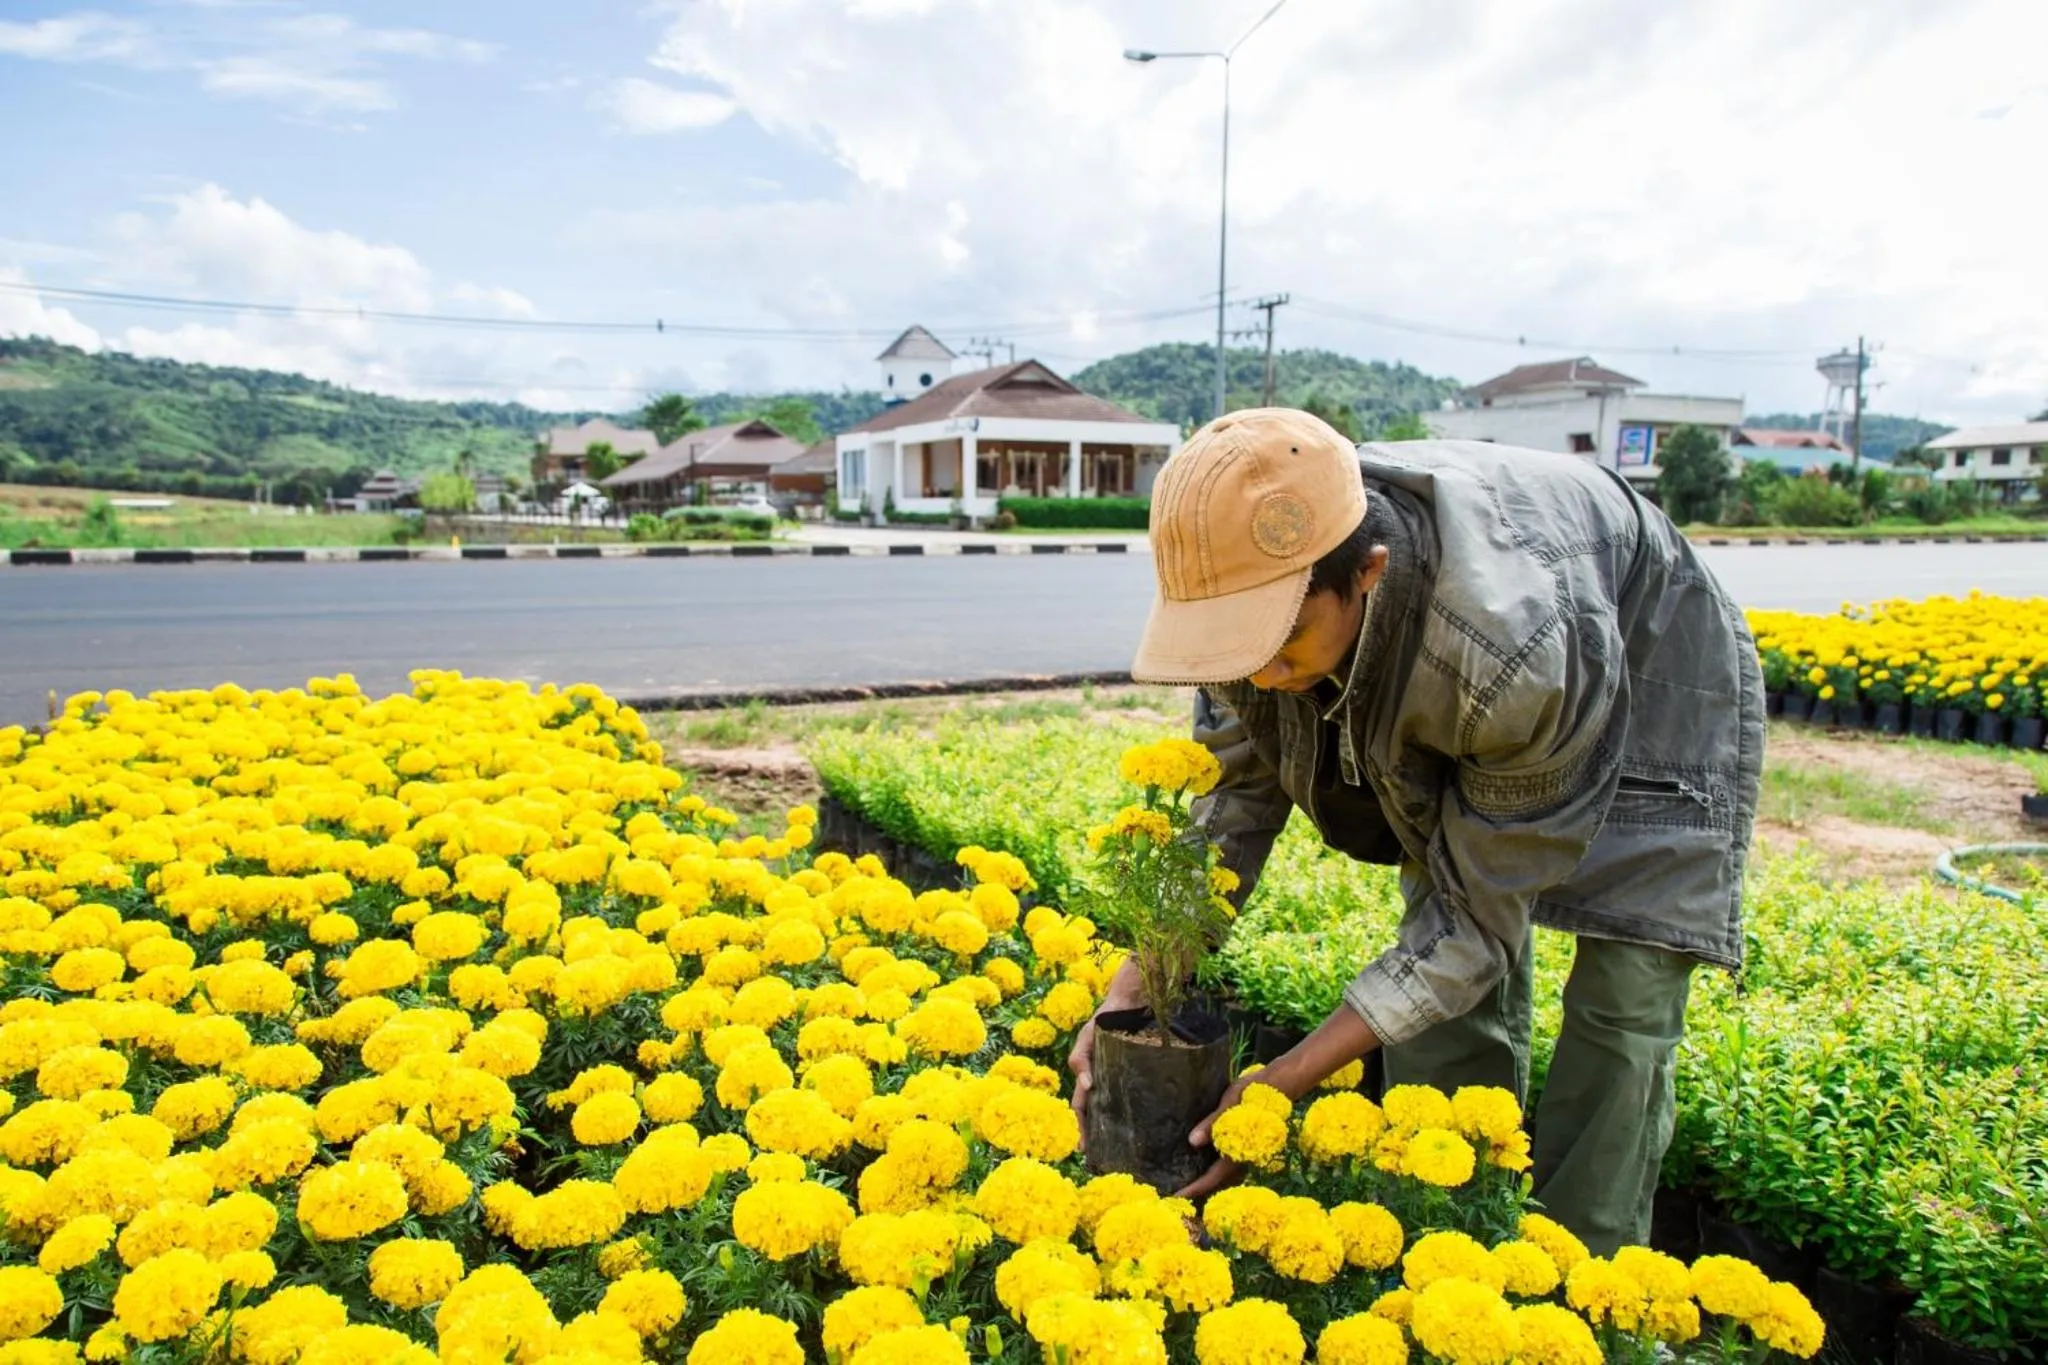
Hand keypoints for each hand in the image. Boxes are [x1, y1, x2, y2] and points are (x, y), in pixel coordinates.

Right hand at [1069, 959, 1143, 1152]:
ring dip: (1120, 1130)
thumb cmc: (1107, 1018)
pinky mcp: (1146, 1076)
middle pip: (1101, 1115)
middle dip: (1100, 1137)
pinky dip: (1143, 1115)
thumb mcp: (1088, 1037)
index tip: (1084, 1150)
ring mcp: (1126, 1081)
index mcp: (1092, 1077)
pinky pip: (1143, 1099)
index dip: (1082, 1128)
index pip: (1082, 1109)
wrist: (1134, 1000)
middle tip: (1105, 1160)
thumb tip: (1086, 1085)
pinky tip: (1151, 1128)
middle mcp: (1108, 1082)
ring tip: (1127, 1151)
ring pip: (1121, 1111)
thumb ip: (1080, 1058)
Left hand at [1173, 1070, 1264, 1199]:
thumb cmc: (1253, 1095)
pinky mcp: (1242, 1145)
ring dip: (1204, 1178)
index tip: (1175, 1197)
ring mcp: (1242, 1153)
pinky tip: (1197, 1159)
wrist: (1279, 1085)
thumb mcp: (1230, 1106)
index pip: (1211, 1179)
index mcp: (1236, 1154)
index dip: (1193, 1189)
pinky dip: (1210, 1166)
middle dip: (1196, 1189)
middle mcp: (1240, 1159)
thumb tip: (1192, 1141)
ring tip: (1183, 1178)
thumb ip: (1212, 1124)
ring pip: (1221, 1174)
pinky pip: (1224, 1162)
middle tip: (1173, 1192)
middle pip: (1216, 1182)